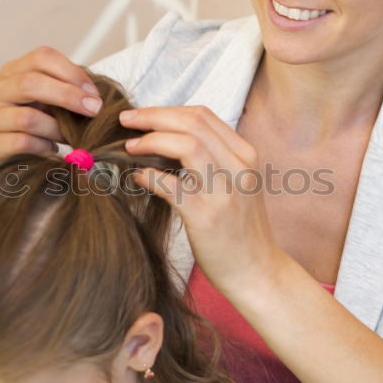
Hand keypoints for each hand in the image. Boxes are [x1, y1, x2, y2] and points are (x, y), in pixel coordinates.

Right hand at [0, 47, 102, 173]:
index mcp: (10, 72)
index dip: (71, 72)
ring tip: (71, 138)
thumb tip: (96, 99)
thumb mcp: (41, 103)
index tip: (94, 92)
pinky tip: (51, 150)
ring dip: (57, 129)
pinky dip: (44, 147)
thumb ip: (61, 94)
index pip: (41, 57)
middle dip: (68, 95)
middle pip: (31, 83)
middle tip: (94, 110)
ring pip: (27, 117)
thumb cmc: (23, 128)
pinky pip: (22, 142)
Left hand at [118, 105, 282, 293]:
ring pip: (185, 144)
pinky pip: (171, 185)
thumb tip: (166, 139)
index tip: (141, 115)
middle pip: (192, 123)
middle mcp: (238, 167)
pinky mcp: (205, 216)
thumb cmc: (240, 229)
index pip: (202, 115)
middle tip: (126, 121)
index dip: (165, 110)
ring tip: (129, 147)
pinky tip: (138, 178)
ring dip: (150, 140)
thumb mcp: (236, 184)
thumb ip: (212, 159)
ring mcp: (223, 191)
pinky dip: (149, 176)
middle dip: (152, 116)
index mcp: (245, 155)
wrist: (257, 272)